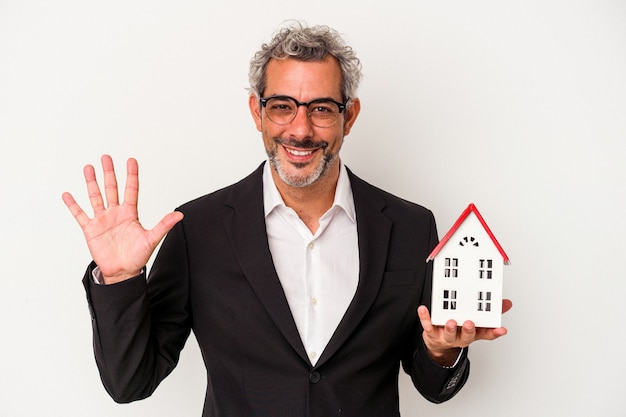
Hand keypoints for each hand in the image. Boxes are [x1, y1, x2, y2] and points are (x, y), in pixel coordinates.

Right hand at [62, 155, 183, 283]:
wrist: (122, 272)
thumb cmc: (137, 256)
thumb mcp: (152, 239)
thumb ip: (164, 225)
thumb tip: (179, 215)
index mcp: (130, 213)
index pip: (131, 190)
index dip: (131, 175)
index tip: (131, 160)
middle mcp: (116, 213)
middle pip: (111, 188)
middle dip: (109, 173)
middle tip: (106, 157)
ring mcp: (102, 220)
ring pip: (95, 197)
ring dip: (92, 183)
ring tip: (88, 168)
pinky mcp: (91, 229)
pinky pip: (80, 214)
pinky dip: (73, 205)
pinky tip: (68, 194)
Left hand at [417, 299, 512, 365]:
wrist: (438, 345)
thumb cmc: (458, 329)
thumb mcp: (476, 323)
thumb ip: (490, 312)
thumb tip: (506, 303)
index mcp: (472, 333)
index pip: (486, 334)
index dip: (494, 332)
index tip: (502, 329)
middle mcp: (460, 336)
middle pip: (467, 336)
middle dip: (469, 330)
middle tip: (469, 323)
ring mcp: (446, 336)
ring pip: (449, 334)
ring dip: (449, 328)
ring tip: (450, 321)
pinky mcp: (432, 333)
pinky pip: (428, 326)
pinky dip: (425, 318)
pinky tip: (423, 309)